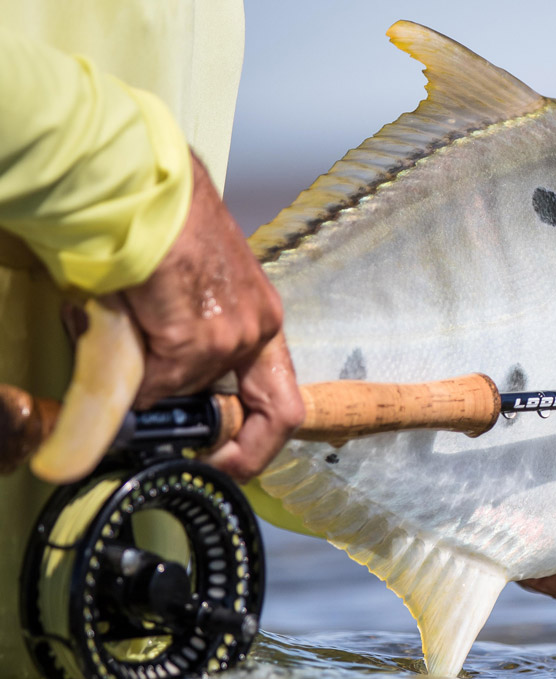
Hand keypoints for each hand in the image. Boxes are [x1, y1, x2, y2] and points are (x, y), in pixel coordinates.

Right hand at [120, 153, 303, 479]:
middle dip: (234, 448)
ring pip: (193, 393)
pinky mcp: (195, 335)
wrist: (139, 184)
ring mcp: (232, 333)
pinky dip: (132, 378)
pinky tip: (119, 335)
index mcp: (260, 318)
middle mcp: (258, 327)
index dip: (262, 444)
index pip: (283, 401)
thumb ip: (183, 346)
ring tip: (131, 348)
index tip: (230, 463)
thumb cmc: (158, 227)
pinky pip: (160, 382)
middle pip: (272, 412)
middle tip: (198, 457)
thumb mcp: (187, 294)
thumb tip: (155, 394)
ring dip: (157, 389)